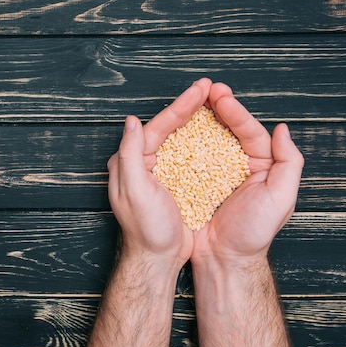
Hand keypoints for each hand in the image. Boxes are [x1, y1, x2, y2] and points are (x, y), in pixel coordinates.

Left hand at [107, 78, 213, 267]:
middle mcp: (140, 163)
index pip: (157, 125)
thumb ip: (129, 154)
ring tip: (215, 102)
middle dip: (190, 106)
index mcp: (130, 161)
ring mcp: (157, 173)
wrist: (155, 259)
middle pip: (168, 127)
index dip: (180, 106)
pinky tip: (215, 133)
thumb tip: (131, 120)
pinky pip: (187, 155)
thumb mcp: (134, 191)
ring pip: (178, 138)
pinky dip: (201, 141)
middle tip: (211, 87)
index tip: (201, 88)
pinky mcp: (171, 183)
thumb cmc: (145, 229)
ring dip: (197, 120)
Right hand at [191, 82, 304, 266]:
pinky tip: (175, 127)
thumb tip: (282, 129)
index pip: (250, 132)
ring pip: (207, 139)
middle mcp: (237, 166)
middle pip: (227, 129)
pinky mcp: (193, 182)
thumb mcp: (281, 199)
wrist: (224, 260)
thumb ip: (288, 163)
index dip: (236, 112)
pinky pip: (188, 157)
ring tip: (191, 99)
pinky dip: (182, 141)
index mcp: (260, 166)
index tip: (220, 96)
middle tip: (206, 88)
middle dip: (217, 106)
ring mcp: (214, 173)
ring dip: (199, 118)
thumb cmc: (254, 233)